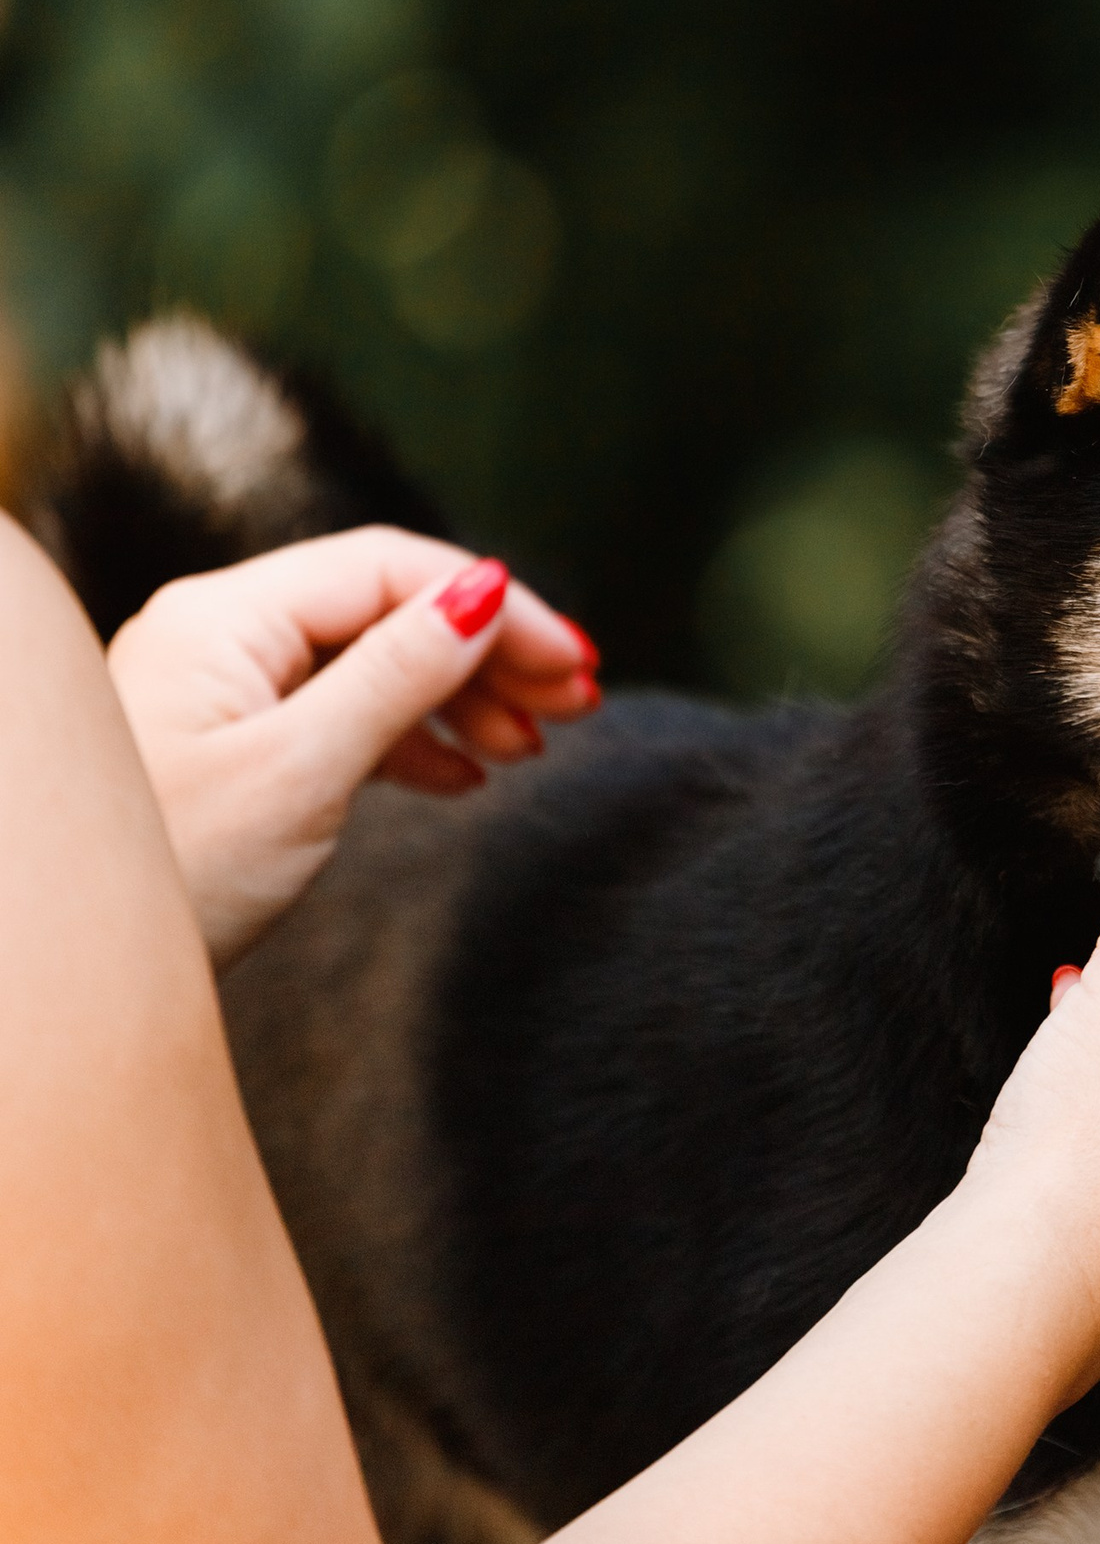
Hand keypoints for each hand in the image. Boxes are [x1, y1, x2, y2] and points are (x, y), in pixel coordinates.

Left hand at [105, 526, 599, 964]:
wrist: (75, 973)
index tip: (574, 662)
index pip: (390, 569)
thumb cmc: (172, 874)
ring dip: (462, 698)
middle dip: (491, 651)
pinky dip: (415, 741)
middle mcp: (219, 636)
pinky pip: (343, 717)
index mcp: (224, 618)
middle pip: (387, 610)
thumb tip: (485, 592)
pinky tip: (464, 780)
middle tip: (579, 700)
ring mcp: (221, 692)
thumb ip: (398, 675)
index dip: (496, 607)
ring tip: (532, 747)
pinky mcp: (231, 749)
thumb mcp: (302, 770)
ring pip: (371, 665)